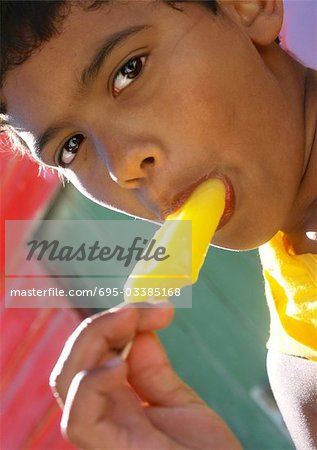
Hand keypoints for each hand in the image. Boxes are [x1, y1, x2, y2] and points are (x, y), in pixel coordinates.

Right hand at [50, 302, 240, 449]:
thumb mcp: (178, 401)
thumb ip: (153, 370)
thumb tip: (139, 328)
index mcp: (115, 404)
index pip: (91, 355)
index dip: (113, 323)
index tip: (152, 306)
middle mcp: (102, 416)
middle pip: (74, 362)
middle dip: (102, 324)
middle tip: (138, 309)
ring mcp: (103, 435)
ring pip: (66, 381)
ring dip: (94, 338)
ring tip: (130, 320)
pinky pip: (79, 419)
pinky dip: (92, 383)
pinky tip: (120, 365)